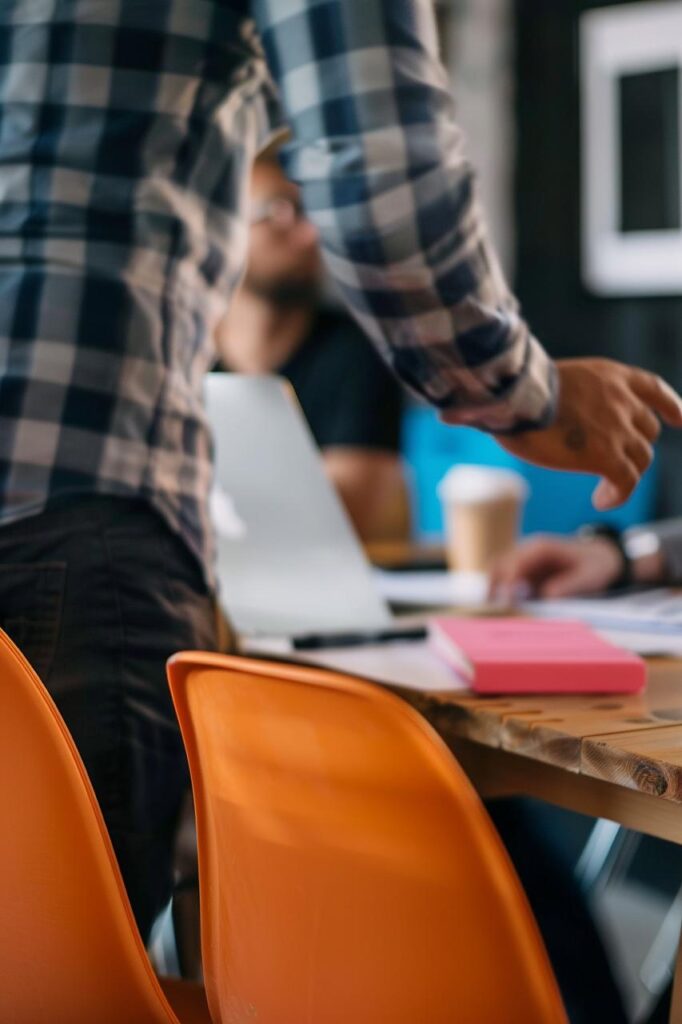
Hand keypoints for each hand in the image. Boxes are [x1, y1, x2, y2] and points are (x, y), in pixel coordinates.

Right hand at [489, 535, 623, 598]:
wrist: (600, 558)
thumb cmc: (595, 565)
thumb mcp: (589, 576)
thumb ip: (569, 586)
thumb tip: (547, 597)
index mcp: (541, 548)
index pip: (516, 563)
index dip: (509, 582)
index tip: (508, 602)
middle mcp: (527, 551)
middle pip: (499, 564)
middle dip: (493, 584)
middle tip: (492, 607)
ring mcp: (524, 562)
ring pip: (498, 572)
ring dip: (494, 589)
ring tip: (493, 610)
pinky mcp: (524, 573)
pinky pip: (506, 581)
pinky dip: (502, 593)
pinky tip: (505, 609)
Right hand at [496, 359, 681, 509]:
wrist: (517, 395)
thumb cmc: (520, 390)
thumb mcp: (560, 380)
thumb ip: (576, 397)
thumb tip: (565, 422)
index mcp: (612, 376)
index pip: (653, 390)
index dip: (670, 407)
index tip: (678, 421)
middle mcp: (622, 400)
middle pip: (647, 432)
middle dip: (633, 448)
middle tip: (611, 464)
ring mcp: (618, 428)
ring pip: (641, 459)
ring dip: (626, 476)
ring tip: (605, 490)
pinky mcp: (606, 455)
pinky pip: (626, 481)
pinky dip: (618, 494)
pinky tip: (602, 500)